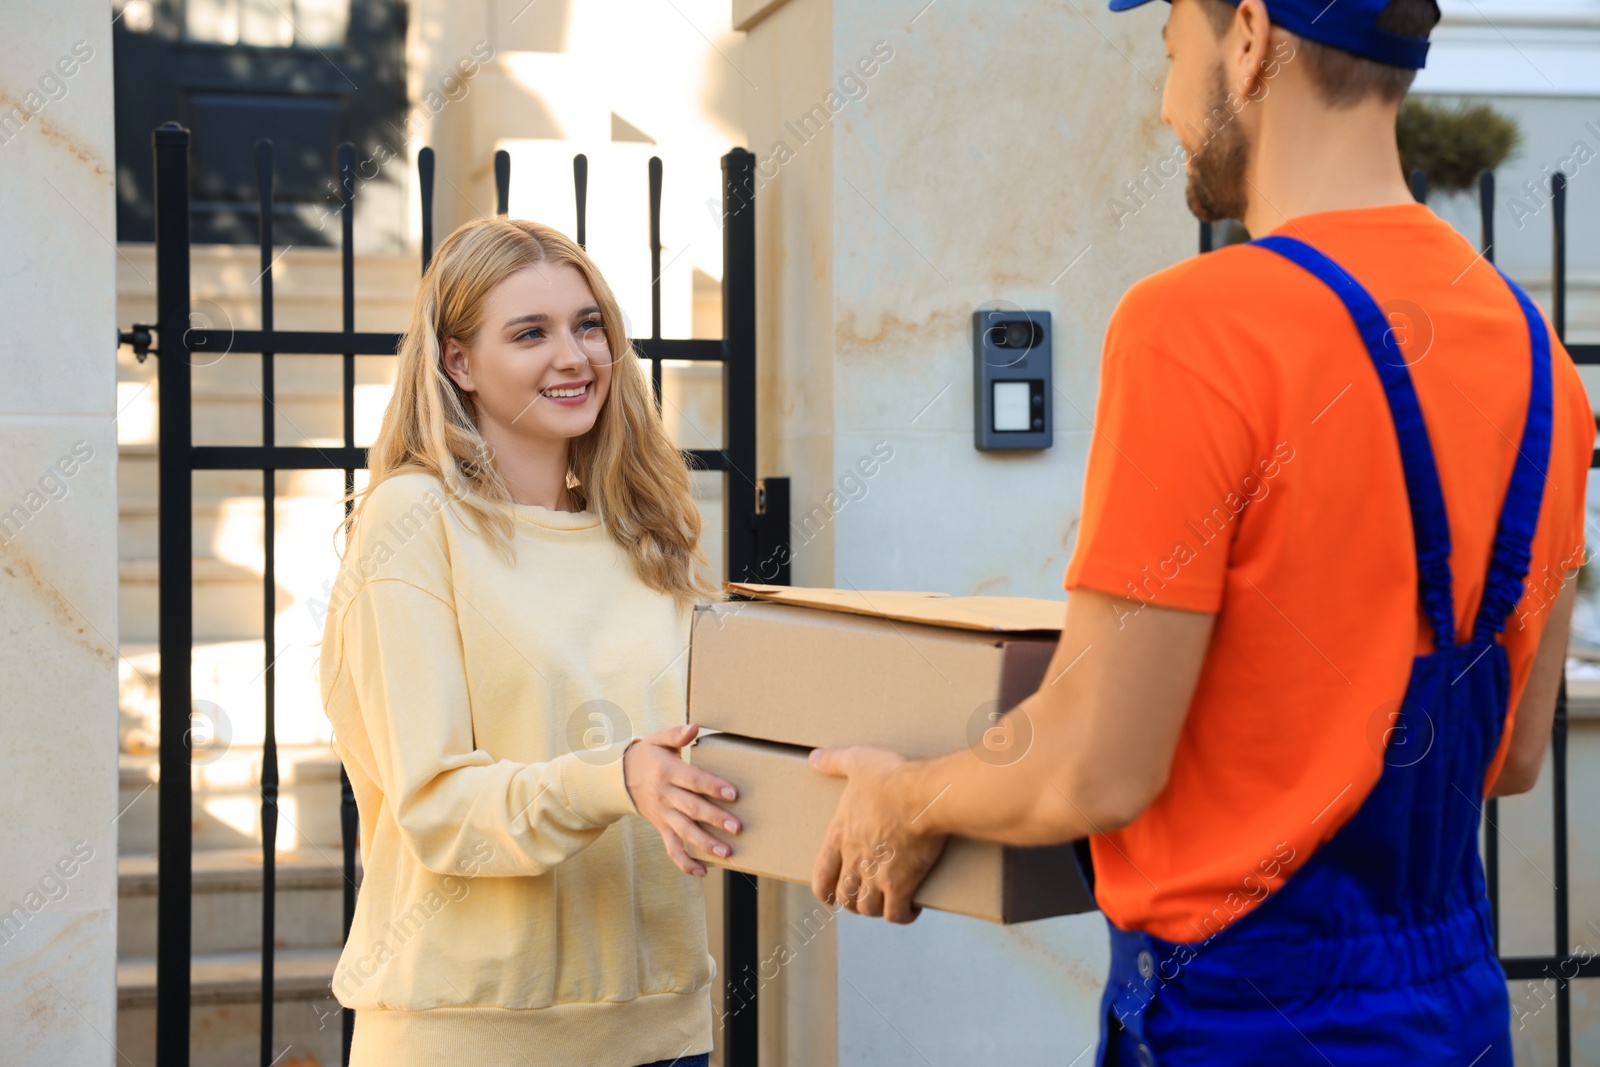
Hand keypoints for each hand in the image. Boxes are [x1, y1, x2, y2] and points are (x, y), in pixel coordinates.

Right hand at [624, 723, 740, 876]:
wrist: (620, 777)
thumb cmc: (648, 755)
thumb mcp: (657, 739)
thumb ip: (676, 734)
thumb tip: (694, 727)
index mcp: (666, 772)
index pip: (692, 780)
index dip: (712, 786)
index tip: (733, 793)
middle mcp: (664, 796)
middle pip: (691, 809)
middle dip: (714, 819)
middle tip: (737, 827)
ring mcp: (663, 815)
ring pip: (684, 832)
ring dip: (704, 844)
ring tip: (726, 853)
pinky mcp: (661, 828)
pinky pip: (671, 849)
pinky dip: (685, 862)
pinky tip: (702, 872)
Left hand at [809, 746, 946, 923]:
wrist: (922, 796)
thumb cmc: (890, 778)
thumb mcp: (857, 761)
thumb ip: (834, 761)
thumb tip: (813, 758)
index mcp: (839, 836)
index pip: (820, 876)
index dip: (823, 891)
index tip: (830, 896)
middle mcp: (853, 861)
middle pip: (844, 897)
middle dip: (852, 902)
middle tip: (865, 897)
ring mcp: (876, 876)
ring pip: (867, 909)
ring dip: (875, 909)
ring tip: (887, 903)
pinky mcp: (901, 884)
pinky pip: (896, 913)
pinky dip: (902, 915)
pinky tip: (911, 909)